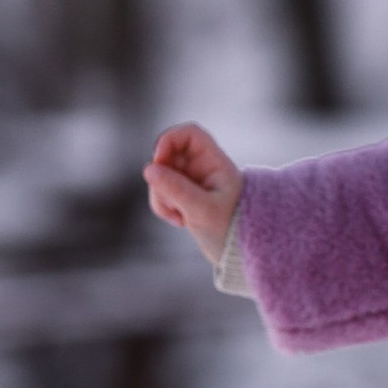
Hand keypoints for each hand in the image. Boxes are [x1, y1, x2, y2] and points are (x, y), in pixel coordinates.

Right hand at [144, 121, 243, 267]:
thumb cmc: (230, 229)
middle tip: (168, 198)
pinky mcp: (183, 197)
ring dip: (161, 195)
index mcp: (214, 162)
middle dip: (161, 176)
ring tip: (180, 216)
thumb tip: (148, 169)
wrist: (238, 253)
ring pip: (161, 175)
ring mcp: (192, 182)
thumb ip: (175, 189)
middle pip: (168, 153)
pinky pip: (161, 193)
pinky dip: (163, 206)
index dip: (170, 140)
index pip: (189, 134)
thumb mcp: (202, 210)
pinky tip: (179, 221)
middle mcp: (202, 167)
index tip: (159, 160)